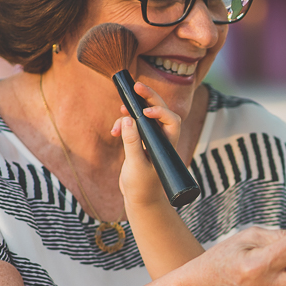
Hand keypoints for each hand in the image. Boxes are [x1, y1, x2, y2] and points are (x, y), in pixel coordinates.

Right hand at [112, 81, 180, 209]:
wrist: (139, 199)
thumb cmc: (141, 186)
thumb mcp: (135, 165)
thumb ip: (132, 142)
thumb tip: (128, 120)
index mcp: (168, 144)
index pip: (172, 121)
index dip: (160, 111)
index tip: (145, 112)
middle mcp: (162, 139)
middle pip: (160, 111)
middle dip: (148, 98)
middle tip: (136, 86)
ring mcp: (151, 139)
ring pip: (145, 116)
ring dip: (132, 111)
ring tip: (120, 110)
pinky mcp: (140, 142)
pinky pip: (134, 125)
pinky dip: (124, 124)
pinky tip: (114, 131)